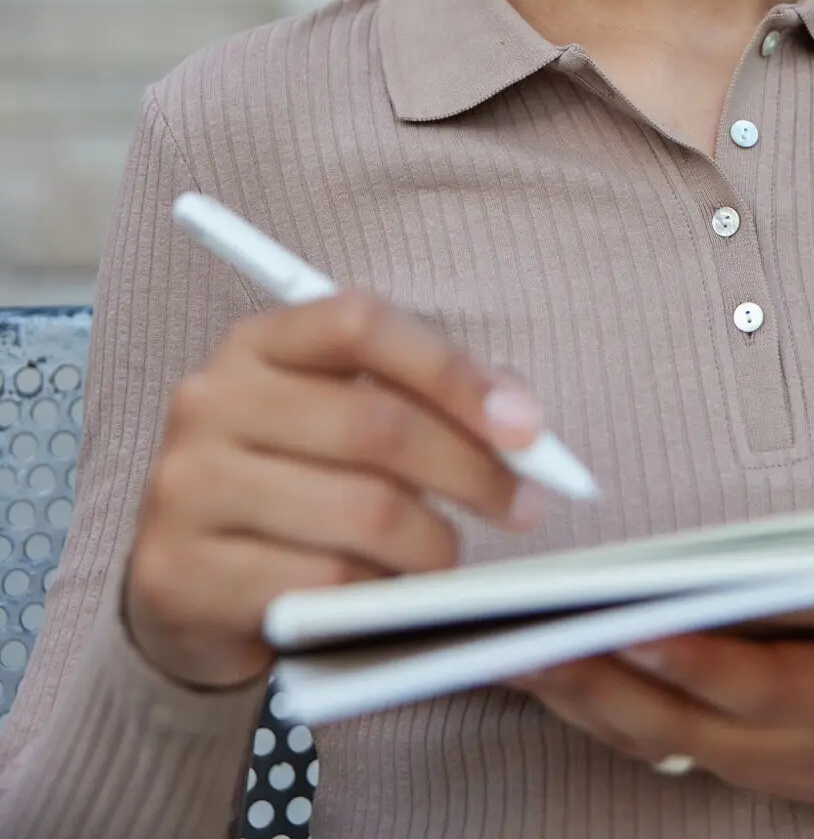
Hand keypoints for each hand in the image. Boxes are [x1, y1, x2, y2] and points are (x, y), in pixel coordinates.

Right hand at [125, 290, 551, 689]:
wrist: (185, 587)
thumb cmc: (294, 487)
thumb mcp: (347, 421)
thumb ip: (431, 401)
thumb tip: (523, 421)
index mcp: (258, 342)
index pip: (362, 325)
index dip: (452, 372)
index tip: (525, 426)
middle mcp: (211, 401)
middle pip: (375, 424)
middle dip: (472, 471)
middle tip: (524, 505)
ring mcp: (187, 487)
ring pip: (360, 512)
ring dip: (432, 544)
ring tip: (448, 559)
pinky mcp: (180, 573)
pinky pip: (320, 585)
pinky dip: (377, 596)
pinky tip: (387, 597)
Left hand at [508, 600, 813, 838]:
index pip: (758, 684)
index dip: (700, 660)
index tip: (641, 623)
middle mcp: (779, 740)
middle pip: (670, 713)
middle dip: (593, 676)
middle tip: (521, 629)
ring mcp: (743, 755)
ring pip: (638, 729)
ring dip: (567, 693)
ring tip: (495, 641)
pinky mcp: (723, 753)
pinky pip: (637, 733)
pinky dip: (579, 704)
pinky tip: (528, 666)